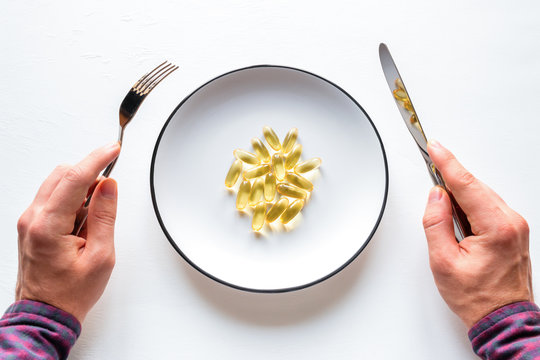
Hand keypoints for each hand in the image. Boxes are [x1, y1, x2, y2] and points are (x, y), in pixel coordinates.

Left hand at [15, 142, 120, 322]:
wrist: (45, 313)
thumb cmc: (70, 292)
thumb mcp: (100, 256)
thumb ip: (104, 216)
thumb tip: (108, 186)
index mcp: (47, 225)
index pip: (74, 178)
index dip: (97, 160)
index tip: (112, 149)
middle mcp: (32, 218)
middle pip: (62, 175)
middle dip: (89, 175)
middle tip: (108, 191)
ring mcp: (29, 221)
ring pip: (57, 185)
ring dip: (80, 190)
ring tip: (93, 222)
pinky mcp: (31, 225)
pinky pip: (53, 199)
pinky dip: (72, 202)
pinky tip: (82, 225)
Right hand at [422, 140, 532, 327]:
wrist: (502, 318)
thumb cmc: (477, 297)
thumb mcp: (443, 261)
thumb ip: (436, 223)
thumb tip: (436, 196)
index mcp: (497, 227)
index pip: (467, 185)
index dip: (447, 164)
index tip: (435, 148)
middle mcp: (512, 222)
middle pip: (476, 187)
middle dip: (452, 175)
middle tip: (431, 162)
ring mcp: (516, 226)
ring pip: (482, 195)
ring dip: (460, 191)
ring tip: (440, 198)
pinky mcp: (513, 231)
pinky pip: (489, 206)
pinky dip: (471, 203)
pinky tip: (457, 211)